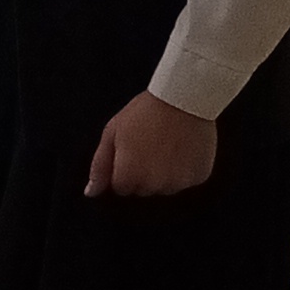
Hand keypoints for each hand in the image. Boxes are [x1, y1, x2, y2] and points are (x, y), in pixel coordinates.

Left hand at [85, 90, 217, 197]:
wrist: (183, 97)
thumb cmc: (145, 112)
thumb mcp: (112, 133)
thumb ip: (100, 166)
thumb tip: (91, 192)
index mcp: (128, 177)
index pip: (121, 187)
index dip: (125, 166)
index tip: (133, 147)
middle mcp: (153, 186)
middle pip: (144, 189)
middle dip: (144, 172)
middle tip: (151, 142)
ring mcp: (177, 183)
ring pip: (166, 186)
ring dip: (165, 172)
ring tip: (168, 143)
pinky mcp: (198, 177)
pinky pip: (187, 179)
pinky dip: (186, 168)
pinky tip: (184, 147)